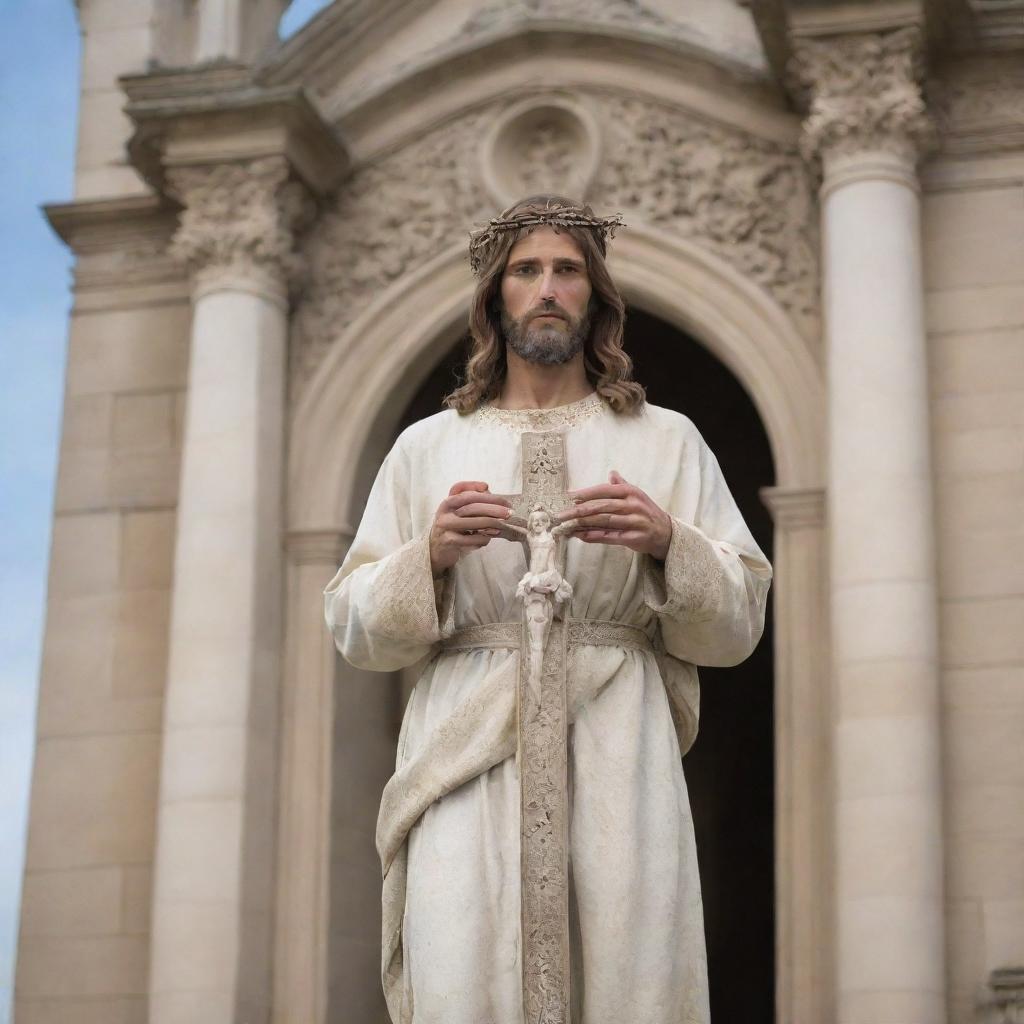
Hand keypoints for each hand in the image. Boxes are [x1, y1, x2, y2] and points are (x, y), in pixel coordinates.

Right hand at [429, 481, 510, 575]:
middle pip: (472, 506)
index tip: (499, 496)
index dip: (482, 491)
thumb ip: (470, 497)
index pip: (465, 492)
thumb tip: (486, 487)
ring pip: (473, 522)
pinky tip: (488, 539)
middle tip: (509, 512)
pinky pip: (471, 539)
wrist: (436, 549)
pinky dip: (482, 539)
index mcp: (448, 502)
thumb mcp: (457, 510)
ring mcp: (445, 526)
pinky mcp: (448, 541)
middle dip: (493, 508)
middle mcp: (444, 512)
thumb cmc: (452, 527)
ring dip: (491, 524)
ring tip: (502, 526)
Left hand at [557, 470, 671, 559]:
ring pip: (604, 521)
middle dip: (579, 510)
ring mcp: (635, 522)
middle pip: (601, 506)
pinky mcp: (634, 538)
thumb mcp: (637, 495)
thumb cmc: (646, 512)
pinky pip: (610, 536)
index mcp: (631, 492)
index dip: (585, 493)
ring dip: (583, 524)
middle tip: (561, 514)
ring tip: (567, 526)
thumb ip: (622, 485)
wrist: (666, 533)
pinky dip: (594, 536)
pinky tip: (580, 536)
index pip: (604, 490)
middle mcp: (633, 505)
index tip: (568, 496)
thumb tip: (611, 473)